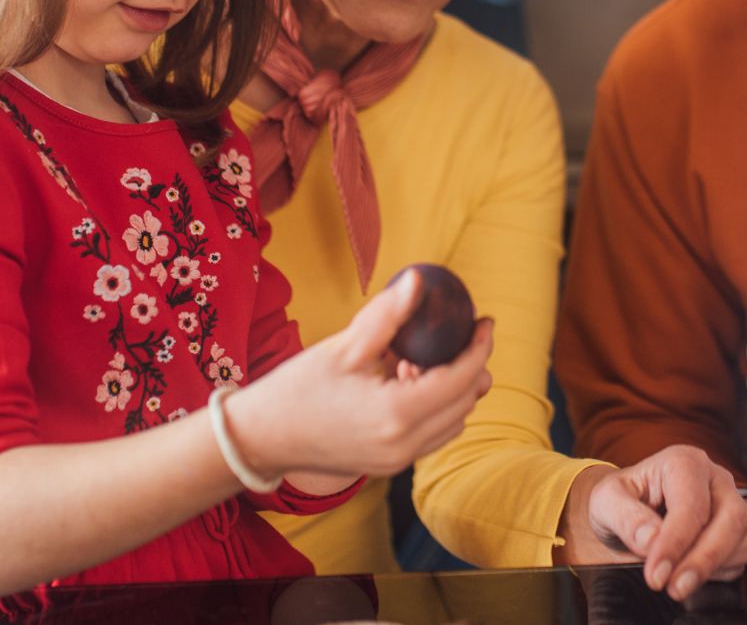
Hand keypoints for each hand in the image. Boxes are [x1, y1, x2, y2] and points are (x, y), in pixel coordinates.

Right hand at [232, 269, 494, 482]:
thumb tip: (419, 281)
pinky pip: (432, 436)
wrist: (261, 438)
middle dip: (472, 367)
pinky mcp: (389, 466)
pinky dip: (436, 409)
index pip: (461, 379)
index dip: (479, 347)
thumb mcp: (343, 347)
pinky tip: (406, 382)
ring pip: (453, 423)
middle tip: (461, 335)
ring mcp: (397, 461)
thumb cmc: (296, 389)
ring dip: (454, 390)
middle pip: (465, 403)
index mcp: (396, 415)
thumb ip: (386, 316)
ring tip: (422, 360)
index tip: (484, 322)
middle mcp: (404, 445)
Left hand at [562, 446, 746, 599]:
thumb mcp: (606, 502)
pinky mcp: (743, 524)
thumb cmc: (622, 500)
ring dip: (722, 564)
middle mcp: (715, 477)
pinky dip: (732, 566)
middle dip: (705, 559)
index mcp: (683, 462)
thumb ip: (625, 517)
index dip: (676, 543)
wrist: (632, 509)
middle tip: (674, 588)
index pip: (691, 504)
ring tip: (684, 581)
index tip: (656, 575)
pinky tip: (700, 573)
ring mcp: (734, 499)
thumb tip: (651, 539)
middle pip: (732, 518)